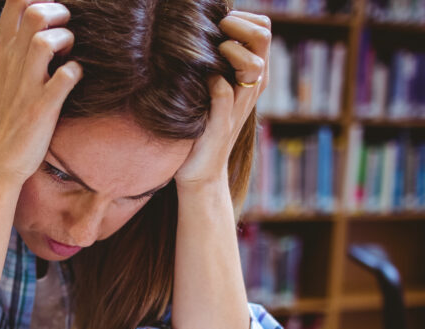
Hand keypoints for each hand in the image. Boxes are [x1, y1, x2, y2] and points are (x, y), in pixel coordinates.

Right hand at [0, 0, 82, 188]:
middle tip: (65, 30)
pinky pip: (67, 76)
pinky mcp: (41, 108)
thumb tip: (36, 35)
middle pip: (35, 13)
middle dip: (59, 13)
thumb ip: (14, 55)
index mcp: (0, 55)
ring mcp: (25, 87)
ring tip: (67, 54)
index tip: (50, 15)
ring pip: (47, 40)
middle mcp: (11, 65)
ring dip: (66, 40)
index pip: (15, 4)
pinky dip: (77, 72)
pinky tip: (74, 79)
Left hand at [175, 10, 270, 189]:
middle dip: (239, 26)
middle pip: (263, 37)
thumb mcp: (213, 88)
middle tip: (217, 31)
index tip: (221, 22)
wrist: (202, 172)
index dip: (245, 18)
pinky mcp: (221, 124)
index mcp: (253, 74)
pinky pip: (224, 93)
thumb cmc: (202, 126)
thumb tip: (203, 31)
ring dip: (231, 50)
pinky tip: (204, 81)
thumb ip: (216, 64)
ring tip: (213, 53)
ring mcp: (239, 105)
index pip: (264, 29)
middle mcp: (252, 87)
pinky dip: (214, 83)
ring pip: (253, 64)